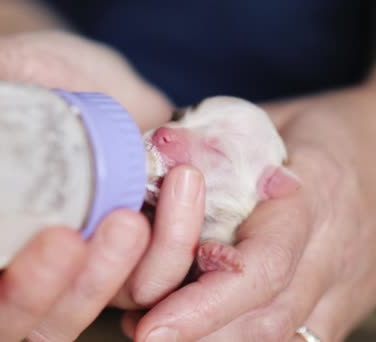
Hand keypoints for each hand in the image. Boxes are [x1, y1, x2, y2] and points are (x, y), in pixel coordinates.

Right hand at [0, 30, 200, 340]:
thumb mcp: (0, 70)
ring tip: (127, 218)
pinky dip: (166, 251)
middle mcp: (17, 267)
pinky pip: (150, 284)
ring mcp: (76, 271)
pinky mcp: (130, 262)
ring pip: (80, 317)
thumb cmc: (39, 76)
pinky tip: (173, 192)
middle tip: (66, 239)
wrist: (103, 83)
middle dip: (39, 294)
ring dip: (105, 280)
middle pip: (16, 325)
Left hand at [122, 85, 375, 340]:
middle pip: (268, 319)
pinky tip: (201, 335)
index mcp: (313, 198)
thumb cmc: (309, 130)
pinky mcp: (341, 306)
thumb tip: (146, 157)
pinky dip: (240, 340)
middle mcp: (335, 253)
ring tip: (158, 331)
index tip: (150, 326)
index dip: (204, 305)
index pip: (263, 267)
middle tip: (140, 333)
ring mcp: (345, 287)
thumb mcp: (261, 121)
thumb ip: (209, 144)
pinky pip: (295, 339)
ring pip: (282, 339)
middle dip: (197, 335)